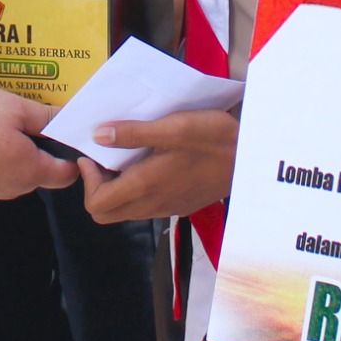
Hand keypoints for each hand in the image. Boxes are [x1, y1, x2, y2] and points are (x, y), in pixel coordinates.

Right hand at [0, 86, 76, 199]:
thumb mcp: (15, 108)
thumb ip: (45, 116)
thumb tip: (65, 119)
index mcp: (30, 170)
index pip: (65, 176)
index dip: (71, 158)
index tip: (68, 140)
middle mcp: (12, 188)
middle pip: (39, 173)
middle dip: (39, 151)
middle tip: (29, 123)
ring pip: (14, 174)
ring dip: (14, 154)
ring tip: (0, 126)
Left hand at [77, 109, 238, 224]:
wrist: (252, 159)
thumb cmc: (215, 139)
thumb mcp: (175, 127)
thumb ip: (134, 133)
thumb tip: (98, 136)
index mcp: (146, 185)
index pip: (97, 204)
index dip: (87, 181)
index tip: (92, 156)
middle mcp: (153, 204)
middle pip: (106, 213)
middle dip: (97, 188)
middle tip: (104, 160)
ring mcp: (166, 207)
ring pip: (125, 211)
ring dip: (116, 188)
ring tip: (125, 158)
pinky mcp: (178, 205)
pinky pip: (145, 206)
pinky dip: (135, 189)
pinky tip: (148, 163)